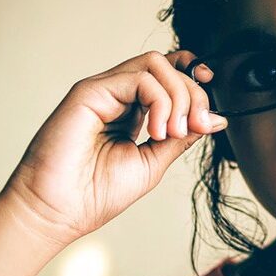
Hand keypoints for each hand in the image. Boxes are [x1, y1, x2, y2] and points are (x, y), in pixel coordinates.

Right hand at [2, 50, 224, 246]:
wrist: (59, 211)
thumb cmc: (97, 193)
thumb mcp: (154, 162)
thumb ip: (181, 137)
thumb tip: (216, 119)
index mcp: (132, 111)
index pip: (167, 76)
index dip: (192, 77)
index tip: (209, 100)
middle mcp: (118, 96)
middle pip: (167, 67)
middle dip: (193, 94)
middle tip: (197, 125)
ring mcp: (104, 91)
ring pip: (155, 64)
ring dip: (178, 96)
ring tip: (171, 131)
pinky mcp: (90, 91)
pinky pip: (139, 78)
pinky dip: (160, 102)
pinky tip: (156, 131)